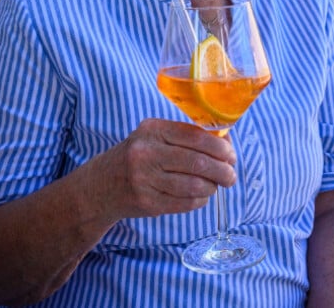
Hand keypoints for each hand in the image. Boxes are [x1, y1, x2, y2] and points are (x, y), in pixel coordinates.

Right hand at [89, 118, 236, 220]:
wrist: (101, 185)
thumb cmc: (138, 156)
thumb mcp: (154, 137)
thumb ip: (185, 136)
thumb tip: (225, 142)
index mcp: (153, 130)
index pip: (196, 136)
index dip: (220, 147)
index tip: (231, 155)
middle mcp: (146, 153)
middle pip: (198, 162)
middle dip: (223, 171)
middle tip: (231, 175)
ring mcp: (145, 179)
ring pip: (194, 185)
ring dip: (212, 187)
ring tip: (216, 186)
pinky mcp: (147, 202)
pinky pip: (185, 202)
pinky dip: (200, 200)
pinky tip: (201, 195)